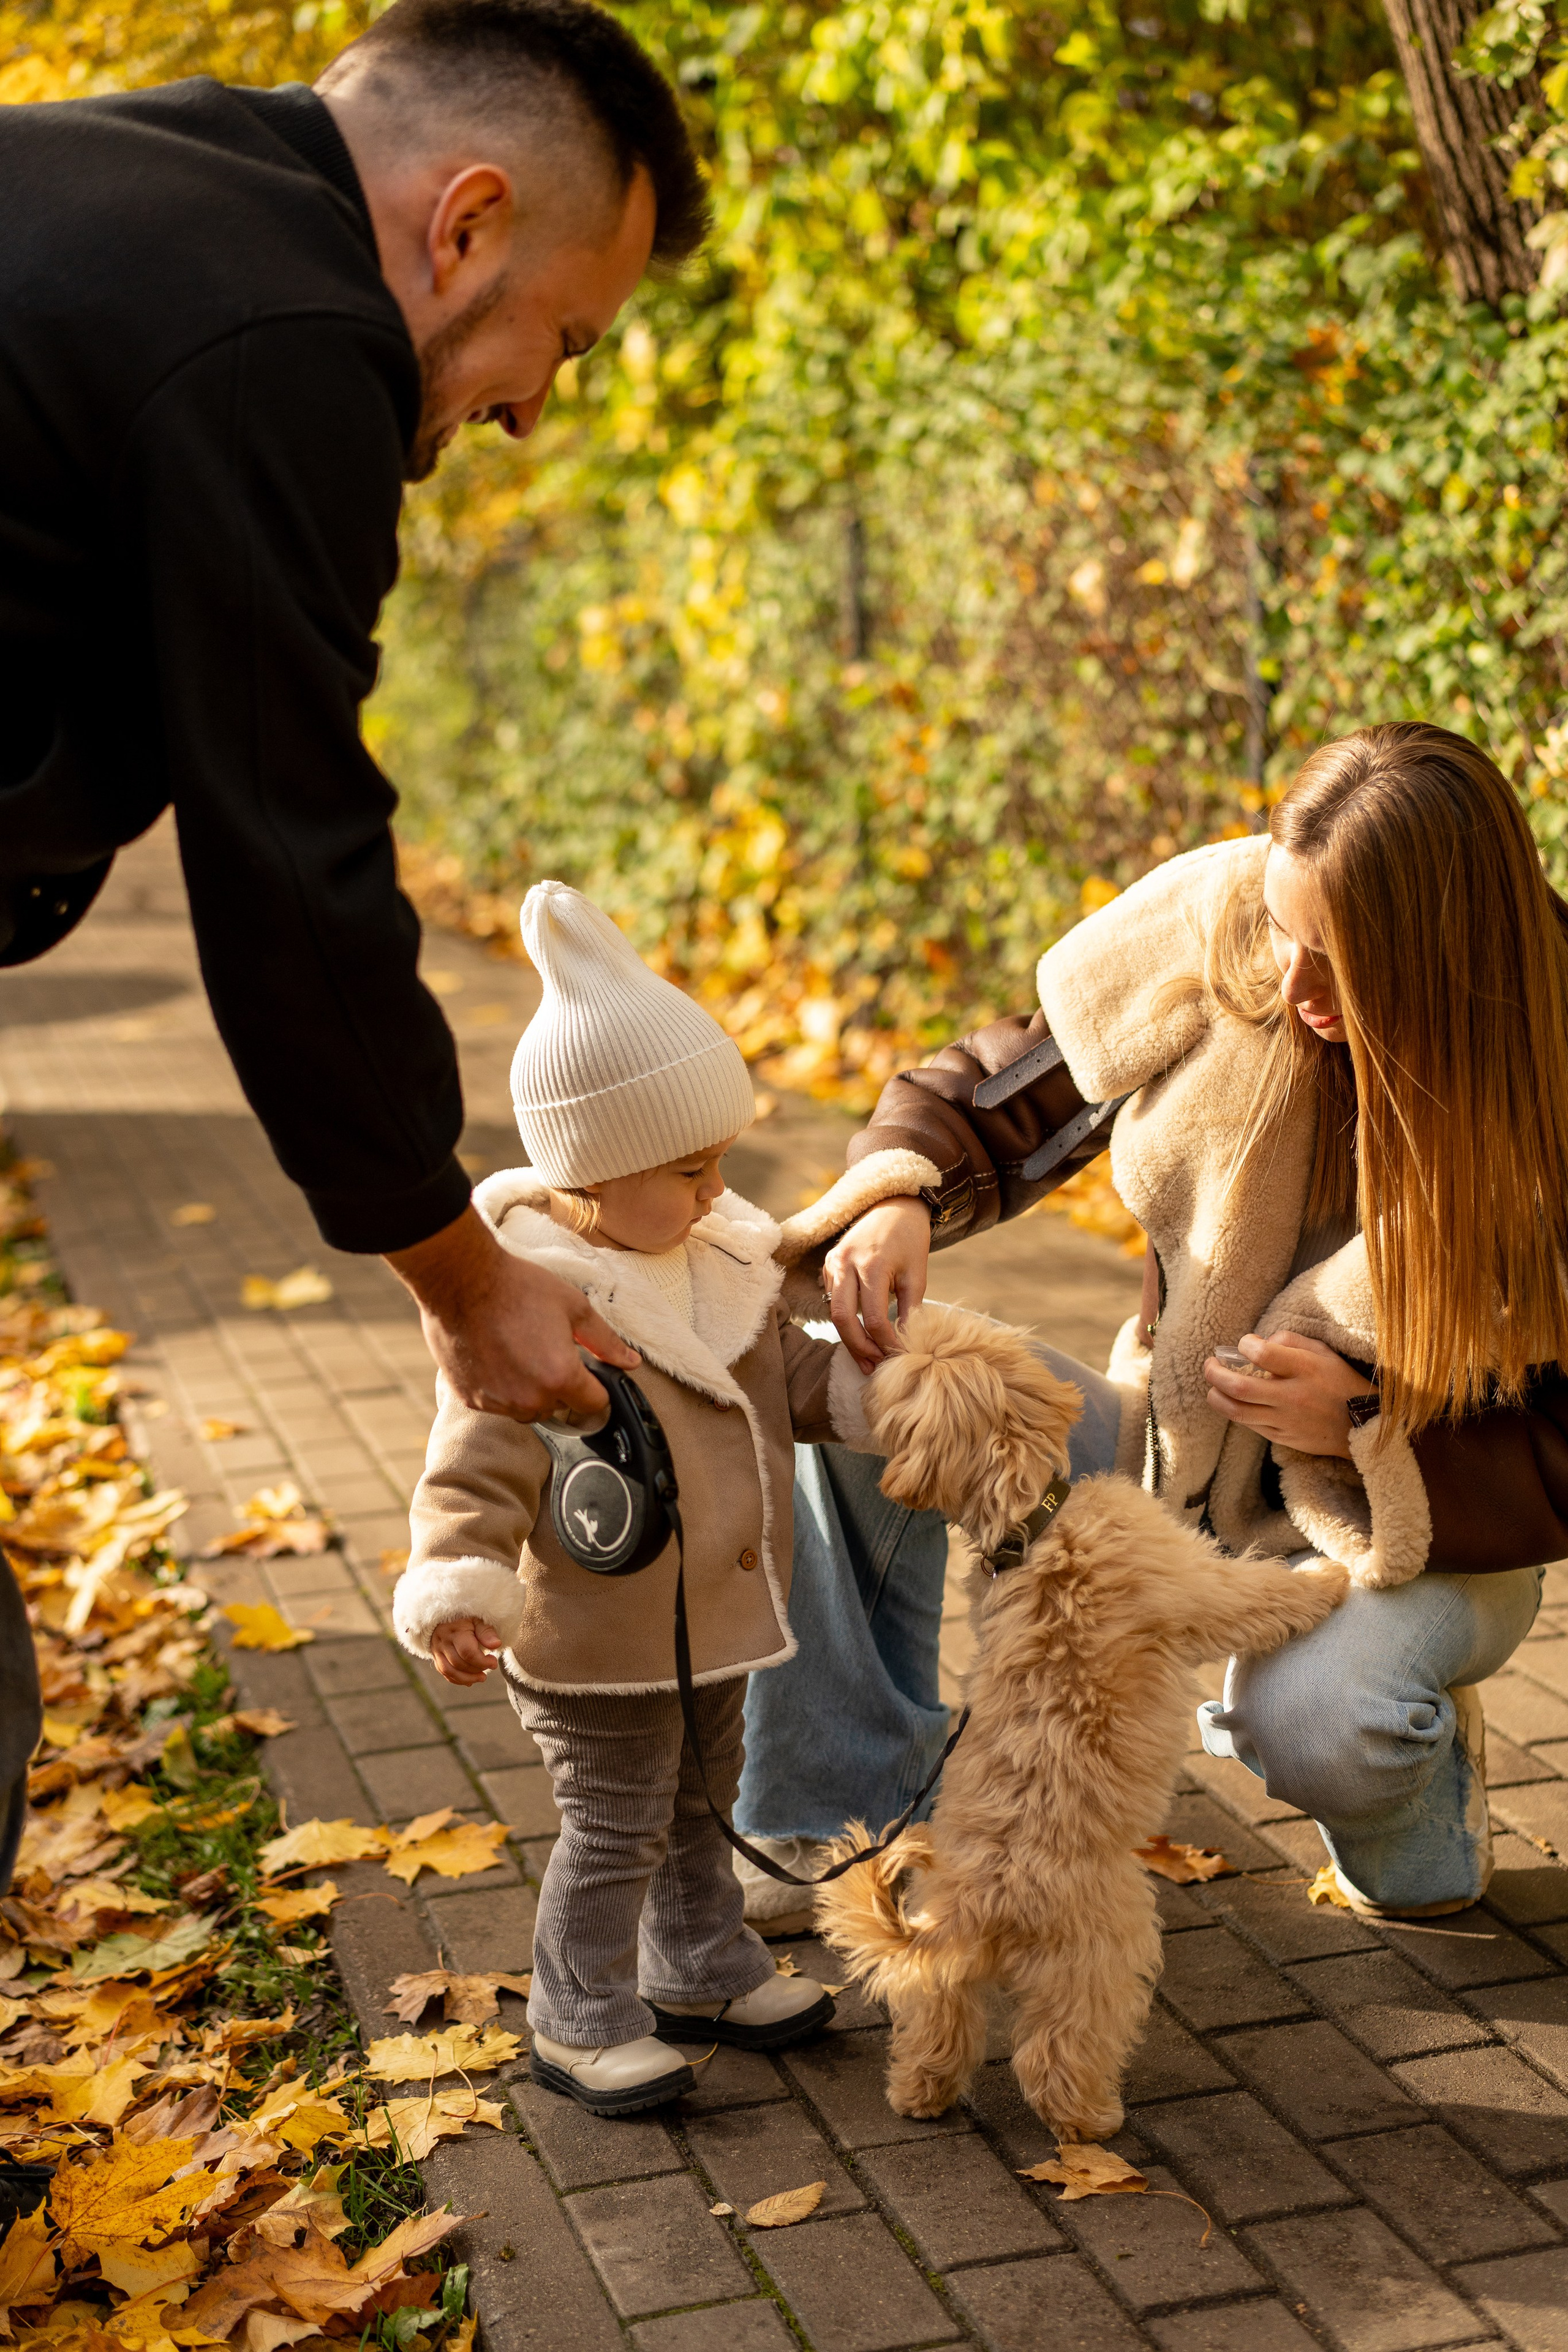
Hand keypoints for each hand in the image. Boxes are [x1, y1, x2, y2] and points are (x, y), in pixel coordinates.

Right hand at [386, 1204, 638, 1421]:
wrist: (462, 1280)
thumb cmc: (518, 1288)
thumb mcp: (574, 1307)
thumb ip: (605, 1341)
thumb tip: (630, 1363)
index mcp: (560, 1377)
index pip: (593, 1404)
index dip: (594, 1387)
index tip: (586, 1372)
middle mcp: (529, 1398)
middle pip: (558, 1408)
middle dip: (559, 1385)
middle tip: (545, 1349)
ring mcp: (497, 1402)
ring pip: (526, 1408)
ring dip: (529, 1389)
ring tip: (519, 1350)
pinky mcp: (470, 1399)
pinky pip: (497, 1403)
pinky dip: (501, 1387)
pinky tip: (496, 1356)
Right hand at [430, 1618, 502, 1685]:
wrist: (446, 1617)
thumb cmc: (467, 1619)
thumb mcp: (478, 1620)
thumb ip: (487, 1632)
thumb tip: (496, 1644)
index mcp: (454, 1631)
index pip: (467, 1652)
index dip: (482, 1661)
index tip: (494, 1662)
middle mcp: (442, 1641)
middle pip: (458, 1663)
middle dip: (476, 1669)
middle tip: (490, 1667)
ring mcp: (437, 1650)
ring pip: (448, 1671)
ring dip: (467, 1678)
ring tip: (482, 1677)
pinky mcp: (436, 1657)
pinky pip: (444, 1672)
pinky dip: (457, 1679)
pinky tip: (470, 1681)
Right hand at [825, 1197, 930, 1369]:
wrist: (893, 1205)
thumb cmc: (910, 1239)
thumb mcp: (917, 1274)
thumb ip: (910, 1310)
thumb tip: (905, 1345)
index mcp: (872, 1265)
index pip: (875, 1318)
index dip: (886, 1344)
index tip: (898, 1358)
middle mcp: (846, 1263)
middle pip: (843, 1319)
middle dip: (859, 1348)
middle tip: (873, 1368)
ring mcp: (833, 1263)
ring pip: (833, 1312)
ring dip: (850, 1337)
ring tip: (868, 1358)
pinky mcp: (828, 1264)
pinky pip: (832, 1299)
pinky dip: (845, 1319)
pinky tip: (860, 1333)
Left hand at [1203, 1332, 1369, 1458]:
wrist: (1363, 1425)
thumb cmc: (1340, 1382)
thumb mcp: (1323, 1351)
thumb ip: (1290, 1340)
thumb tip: (1259, 1340)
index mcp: (1305, 1369)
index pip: (1262, 1353)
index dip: (1245, 1344)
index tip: (1244, 1344)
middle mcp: (1293, 1396)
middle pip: (1239, 1387)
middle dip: (1214, 1374)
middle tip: (1209, 1364)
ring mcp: (1286, 1420)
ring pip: (1237, 1412)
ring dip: (1216, 1397)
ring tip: (1212, 1386)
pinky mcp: (1283, 1438)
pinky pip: (1249, 1425)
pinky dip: (1235, 1412)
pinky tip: (1233, 1402)